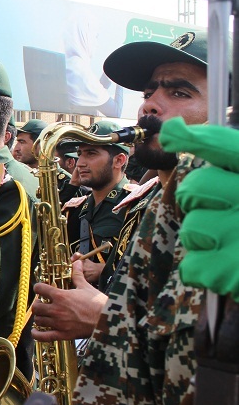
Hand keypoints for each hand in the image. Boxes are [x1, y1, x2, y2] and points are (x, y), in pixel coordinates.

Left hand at [31, 259, 106, 340]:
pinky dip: (37, 334)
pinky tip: (35, 331)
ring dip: (39, 317)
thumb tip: (77, 261)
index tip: (41, 289)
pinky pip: (44, 336)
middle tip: (43, 304)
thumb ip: (77, 274)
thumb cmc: (98, 302)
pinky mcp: (63, 334)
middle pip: (36, 307)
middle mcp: (56, 309)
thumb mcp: (86, 286)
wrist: (108, 320)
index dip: (39, 288)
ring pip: (39, 320)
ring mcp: (59, 323)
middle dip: (38, 305)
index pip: (39, 289)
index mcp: (60, 296)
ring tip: (44, 316)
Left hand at [160, 118, 238, 298]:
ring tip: (234, 243)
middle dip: (196, 199)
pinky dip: (204, 270)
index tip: (172, 134)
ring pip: (191, 227)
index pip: (225, 147)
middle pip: (192, 188)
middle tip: (220, 209)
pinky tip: (231, 269)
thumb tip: (175, 131)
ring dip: (203, 238)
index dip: (195, 139)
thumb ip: (232, 162)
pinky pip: (192, 265)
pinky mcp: (230, 272)